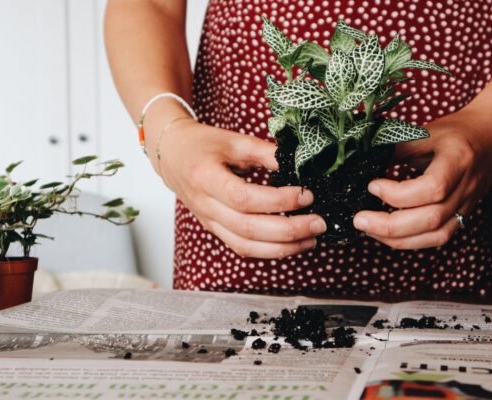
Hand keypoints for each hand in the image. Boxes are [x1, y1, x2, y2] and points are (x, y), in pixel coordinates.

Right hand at [156, 119, 326, 258]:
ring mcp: (208, 221)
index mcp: (205, 177)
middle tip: (318, 223)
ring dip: (282, 248)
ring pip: (245, 246)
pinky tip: (291, 244)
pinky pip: (241, 247)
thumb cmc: (201, 144)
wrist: (173, 155)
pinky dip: (268, 250)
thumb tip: (300, 164)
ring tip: (311, 239)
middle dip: (288, 230)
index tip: (305, 195)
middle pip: (247, 228)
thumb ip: (265, 152)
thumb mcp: (233, 140)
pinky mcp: (215, 229)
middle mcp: (205, 205)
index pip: (244, 198)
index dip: (277, 201)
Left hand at [353, 108, 491, 248]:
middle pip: (430, 219)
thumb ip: (396, 148)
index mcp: (458, 160)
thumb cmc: (457, 133)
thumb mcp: (426, 132)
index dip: (397, 194)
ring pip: (434, 235)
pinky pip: (436, 238)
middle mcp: (465, 188)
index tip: (372, 185)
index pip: (432, 188)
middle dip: (388, 225)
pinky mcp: (461, 217)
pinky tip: (386, 234)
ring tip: (367, 229)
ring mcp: (465, 206)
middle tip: (358, 219)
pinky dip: (409, 241)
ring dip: (396, 238)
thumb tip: (362, 165)